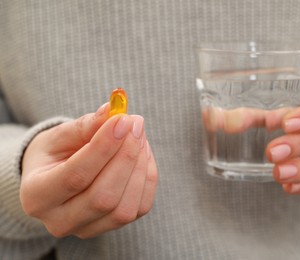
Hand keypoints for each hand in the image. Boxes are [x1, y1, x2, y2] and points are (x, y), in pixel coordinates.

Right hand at [20, 104, 157, 237]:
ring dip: (140, 166)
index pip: (76, 176)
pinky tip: (143, 153)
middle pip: (103, 197)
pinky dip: (147, 177)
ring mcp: (87, 230)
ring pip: (125, 208)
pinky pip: (140, 207)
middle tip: (135, 124)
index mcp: (37, 195)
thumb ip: (84, 126)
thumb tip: (111, 112)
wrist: (53, 178)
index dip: (104, 147)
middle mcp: (60, 221)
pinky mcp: (111, 227)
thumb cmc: (54, 154)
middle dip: (126, 157)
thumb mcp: (60, 136)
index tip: (122, 120)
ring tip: (138, 136)